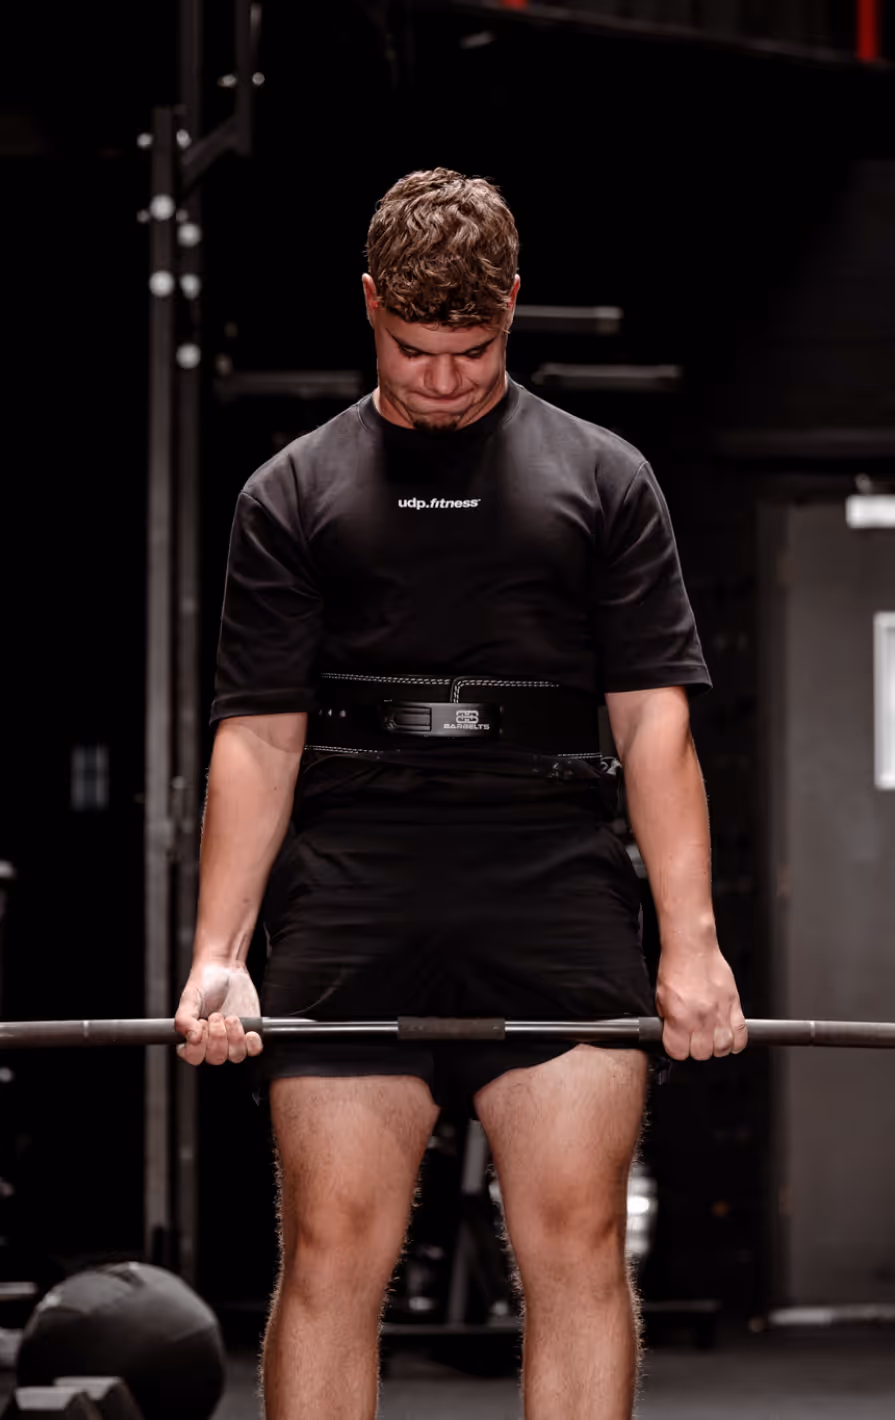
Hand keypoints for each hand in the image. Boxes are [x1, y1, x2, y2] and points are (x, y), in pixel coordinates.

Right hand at [175, 961, 262, 1066]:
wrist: (225, 969)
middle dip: (217, 1035)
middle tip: (216, 1015)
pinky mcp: (249, 1034)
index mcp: (192, 1039)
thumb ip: (184, 1019)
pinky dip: (253, 1043)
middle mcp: (212, 1043)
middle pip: (216, 1058)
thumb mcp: (189, 998)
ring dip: (235, 1036)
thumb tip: (192, 1038)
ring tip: (231, 1017)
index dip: (198, 1044)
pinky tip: (249, 1030)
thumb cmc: (204, 984)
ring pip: (235, 1055)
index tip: (201, 1024)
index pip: (194, 1057)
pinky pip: (254, 1050)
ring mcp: (232, 1040)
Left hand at [655, 943, 747, 1060]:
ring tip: (710, 1037)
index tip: (677, 1043)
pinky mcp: (734, 1005)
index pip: (678, 1052)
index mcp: (680, 1017)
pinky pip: (741, 1035)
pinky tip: (728, 1036)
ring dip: (716, 1046)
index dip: (676, 1048)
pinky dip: (736, 1041)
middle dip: (696, 1048)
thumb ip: (668, 1020)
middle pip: (702, 1054)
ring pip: (724, 1048)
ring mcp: (720, 1013)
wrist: (693, 948)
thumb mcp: (661, 997)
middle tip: (693, 1038)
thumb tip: (672, 1034)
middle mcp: (702, 1018)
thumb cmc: (676, 967)